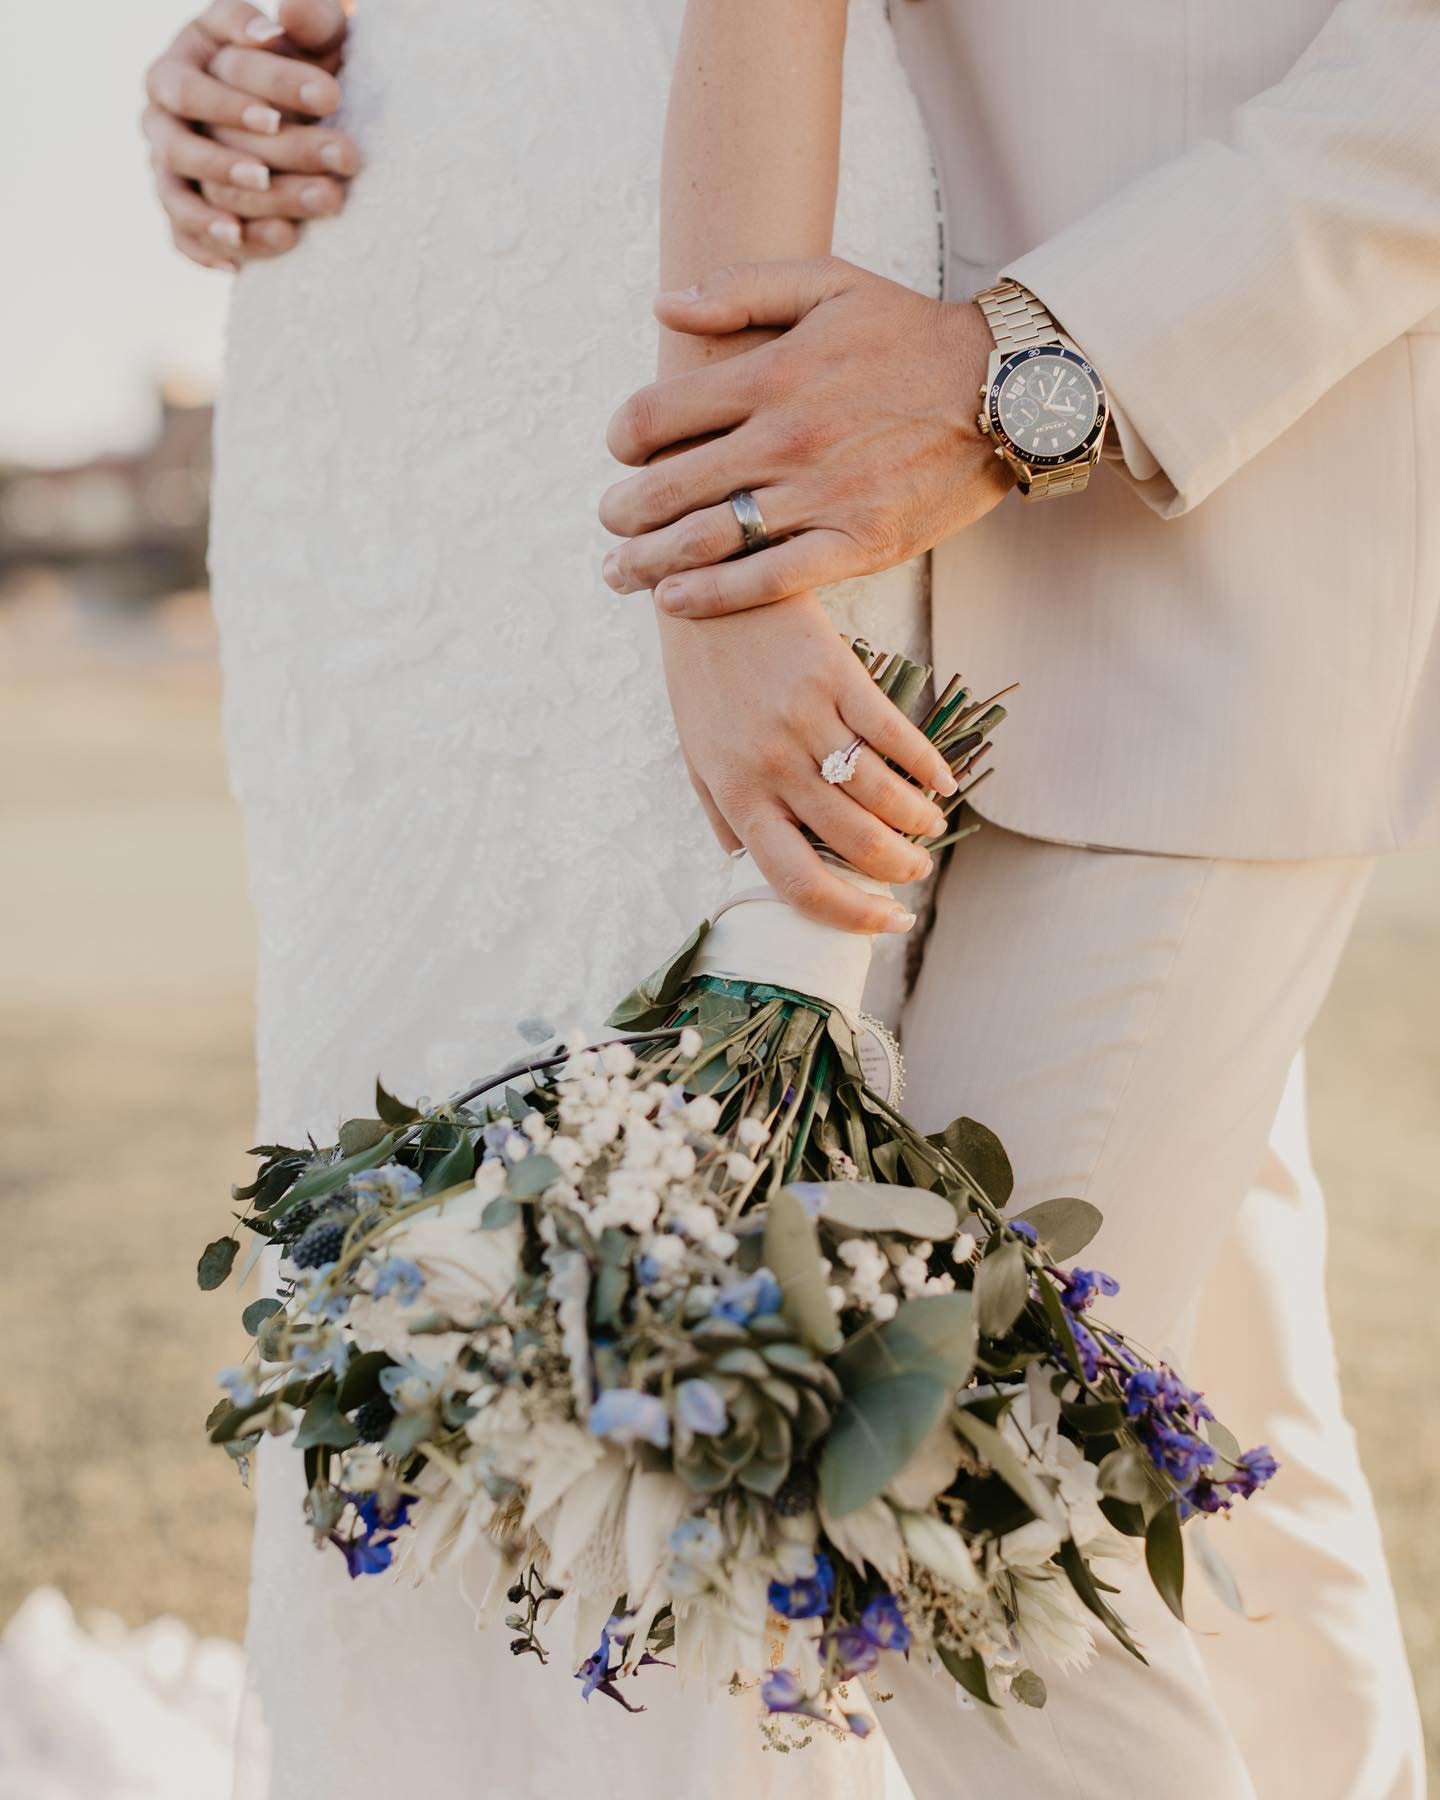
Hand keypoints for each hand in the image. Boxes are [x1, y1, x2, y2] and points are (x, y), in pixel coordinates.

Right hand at [143, 0, 358, 271]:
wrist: (304, 128)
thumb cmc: (309, 75)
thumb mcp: (321, 42)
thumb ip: (313, 20)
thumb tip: (288, 15)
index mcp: (201, 44)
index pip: (224, 54)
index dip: (274, 77)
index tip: (330, 97)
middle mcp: (170, 92)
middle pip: (192, 107)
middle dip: (256, 132)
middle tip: (325, 157)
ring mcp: (166, 147)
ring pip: (180, 170)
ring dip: (228, 191)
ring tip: (283, 221)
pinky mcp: (175, 199)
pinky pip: (176, 226)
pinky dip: (203, 244)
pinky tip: (238, 261)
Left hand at [598, 258, 1012, 617]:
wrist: (1005, 391)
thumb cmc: (911, 335)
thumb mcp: (830, 283)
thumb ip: (743, 289)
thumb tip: (664, 306)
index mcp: (769, 375)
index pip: (654, 415)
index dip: (621, 438)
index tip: (620, 451)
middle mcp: (785, 440)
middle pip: (667, 487)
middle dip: (621, 511)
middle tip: (608, 522)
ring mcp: (820, 497)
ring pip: (707, 539)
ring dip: (647, 562)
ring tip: (619, 571)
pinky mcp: (856, 545)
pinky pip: (767, 581)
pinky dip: (712, 596)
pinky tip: (674, 602)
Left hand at [658, 594, 958, 934]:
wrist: (707, 584)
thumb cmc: (701, 676)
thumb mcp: (695, 752)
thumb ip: (723, 813)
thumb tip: (744, 867)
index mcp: (738, 794)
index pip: (797, 881)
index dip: (850, 914)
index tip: (885, 923)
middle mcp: (773, 765)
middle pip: (855, 844)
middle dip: (898, 869)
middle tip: (917, 869)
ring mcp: (807, 720)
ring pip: (883, 795)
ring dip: (918, 822)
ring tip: (931, 829)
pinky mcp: (838, 676)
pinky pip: (896, 736)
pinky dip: (928, 766)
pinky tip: (942, 782)